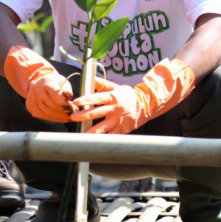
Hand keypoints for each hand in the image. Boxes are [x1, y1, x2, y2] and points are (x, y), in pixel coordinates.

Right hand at [3, 46, 72, 122]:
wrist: (39, 82)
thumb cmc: (55, 83)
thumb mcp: (63, 81)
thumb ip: (67, 90)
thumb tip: (68, 98)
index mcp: (47, 82)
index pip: (56, 95)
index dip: (66, 104)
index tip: (74, 109)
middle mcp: (37, 90)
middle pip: (51, 105)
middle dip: (64, 112)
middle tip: (73, 115)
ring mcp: (31, 99)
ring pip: (46, 112)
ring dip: (59, 117)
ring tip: (68, 118)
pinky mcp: (29, 106)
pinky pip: (41, 115)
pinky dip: (52, 119)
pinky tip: (59, 119)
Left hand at [70, 59, 196, 133]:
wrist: (147, 106)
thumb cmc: (129, 96)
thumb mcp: (117, 88)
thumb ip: (103, 84)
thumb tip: (91, 78)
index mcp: (113, 98)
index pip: (97, 98)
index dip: (86, 100)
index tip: (75, 102)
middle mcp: (115, 109)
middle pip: (97, 113)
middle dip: (83, 116)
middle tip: (73, 117)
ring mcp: (119, 121)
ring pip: (102, 128)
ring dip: (90, 131)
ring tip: (81, 135)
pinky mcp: (122, 130)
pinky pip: (110, 135)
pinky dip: (102, 139)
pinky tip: (93, 143)